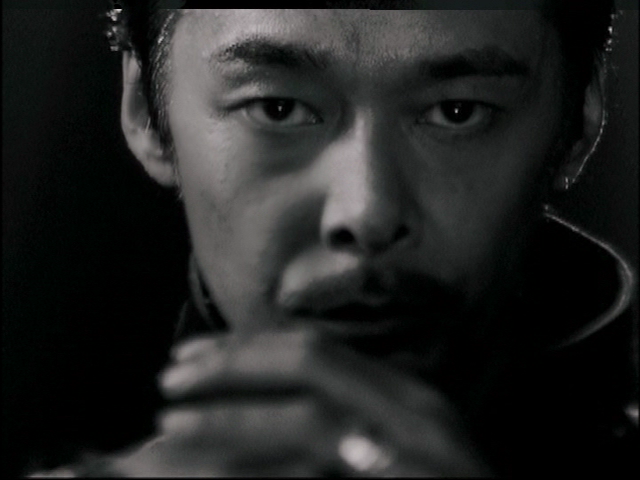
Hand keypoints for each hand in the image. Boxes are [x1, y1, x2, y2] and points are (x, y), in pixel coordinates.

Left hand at [106, 329, 491, 476]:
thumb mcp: (391, 449)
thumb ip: (343, 425)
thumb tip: (265, 409)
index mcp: (404, 394)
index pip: (314, 349)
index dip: (246, 347)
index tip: (190, 356)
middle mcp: (416, 410)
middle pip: (309, 361)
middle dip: (231, 365)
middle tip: (169, 378)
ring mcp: (420, 451)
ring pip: (310, 416)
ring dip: (232, 415)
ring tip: (169, 424)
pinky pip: (320, 466)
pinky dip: (261, 466)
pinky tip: (213, 473)